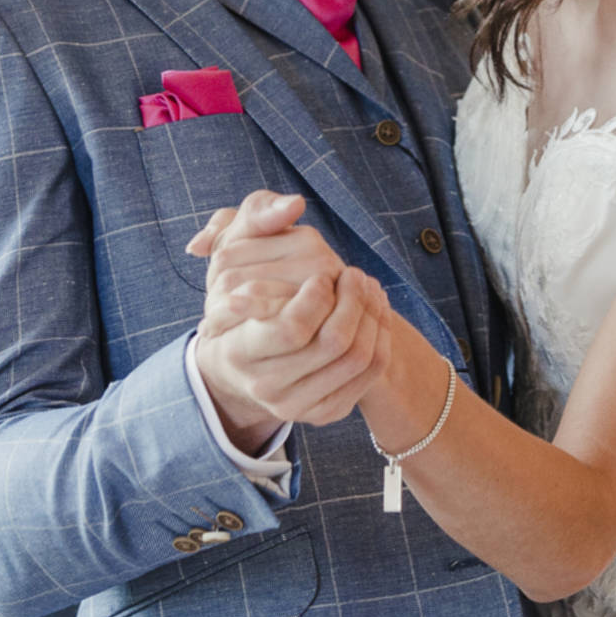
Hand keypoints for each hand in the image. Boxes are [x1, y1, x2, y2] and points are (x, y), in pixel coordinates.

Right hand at [189, 192, 390, 439]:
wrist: (238, 363)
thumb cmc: (236, 295)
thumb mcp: (234, 249)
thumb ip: (256, 219)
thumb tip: (292, 204)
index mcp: (238, 349)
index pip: (291, 327)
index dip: (317, 295)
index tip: (324, 273)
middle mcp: (265, 385)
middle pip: (333, 343)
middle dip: (354, 301)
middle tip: (355, 274)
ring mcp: (296, 405)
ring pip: (357, 359)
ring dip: (373, 316)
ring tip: (367, 287)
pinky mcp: (323, 412)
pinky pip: (368, 376)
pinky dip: (381, 338)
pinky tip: (374, 312)